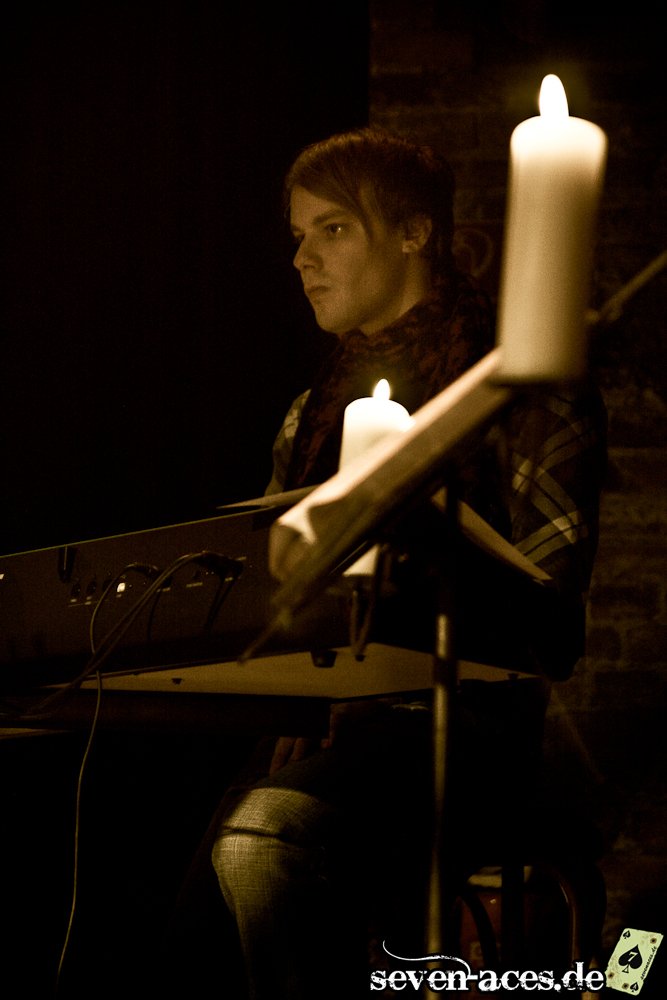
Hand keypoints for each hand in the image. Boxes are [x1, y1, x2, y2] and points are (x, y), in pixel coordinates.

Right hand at [269, 698, 401, 772]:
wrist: (338, 701)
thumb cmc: (353, 707)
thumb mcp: (368, 705)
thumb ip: (382, 703)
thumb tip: (398, 698)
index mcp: (336, 712)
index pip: (332, 721)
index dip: (329, 731)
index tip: (328, 744)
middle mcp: (317, 717)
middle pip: (306, 730)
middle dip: (300, 745)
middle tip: (297, 760)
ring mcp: (304, 724)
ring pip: (289, 738)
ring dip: (282, 755)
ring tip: (276, 772)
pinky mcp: (295, 732)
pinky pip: (283, 744)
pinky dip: (278, 758)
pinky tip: (273, 773)